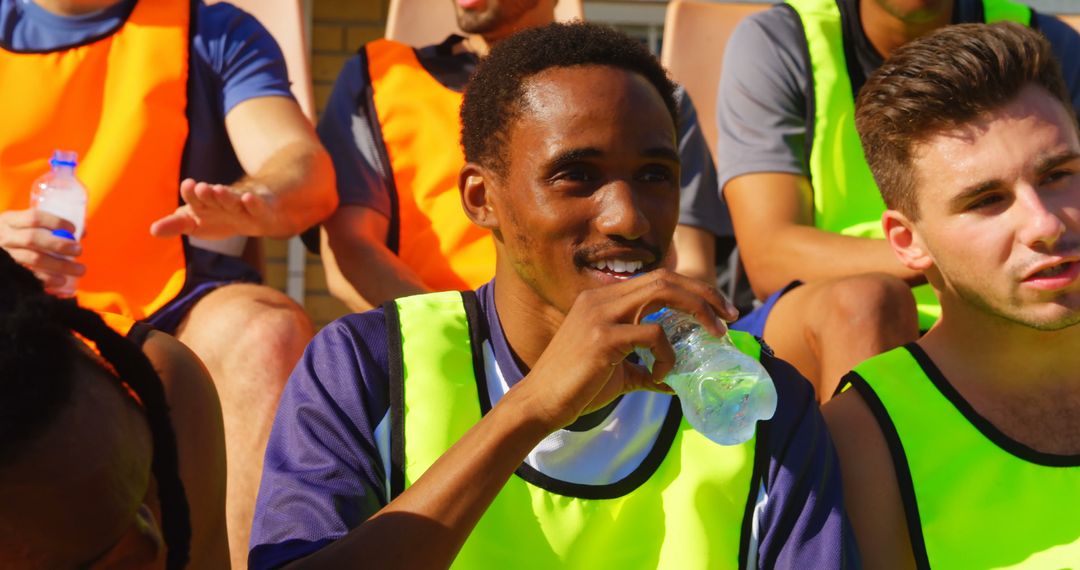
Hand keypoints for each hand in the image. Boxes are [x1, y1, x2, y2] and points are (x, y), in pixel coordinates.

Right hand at [0, 208, 83, 291]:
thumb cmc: (15, 236)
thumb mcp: (23, 226)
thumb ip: (50, 227)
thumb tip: (82, 233)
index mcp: (10, 220)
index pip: (34, 217)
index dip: (55, 222)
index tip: (73, 229)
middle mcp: (5, 236)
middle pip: (33, 238)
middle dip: (59, 244)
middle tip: (79, 250)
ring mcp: (6, 255)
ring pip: (33, 259)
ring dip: (60, 265)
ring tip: (80, 270)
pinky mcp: (9, 271)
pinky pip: (29, 276)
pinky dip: (47, 279)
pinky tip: (62, 281)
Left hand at [150, 178, 276, 239]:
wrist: (257, 215)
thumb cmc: (222, 217)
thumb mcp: (196, 223)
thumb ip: (176, 225)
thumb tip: (152, 230)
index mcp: (205, 203)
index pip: (195, 197)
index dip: (191, 193)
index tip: (189, 184)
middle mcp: (222, 201)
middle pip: (213, 197)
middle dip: (207, 193)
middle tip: (201, 188)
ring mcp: (242, 206)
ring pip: (233, 200)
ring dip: (225, 195)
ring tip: (217, 190)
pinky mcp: (261, 210)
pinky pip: (257, 206)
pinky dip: (253, 202)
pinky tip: (248, 198)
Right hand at [512, 269, 737, 431]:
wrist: (538, 403)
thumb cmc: (575, 388)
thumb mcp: (616, 373)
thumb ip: (644, 369)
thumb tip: (673, 380)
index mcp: (602, 299)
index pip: (657, 279)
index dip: (693, 291)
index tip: (718, 312)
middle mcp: (601, 298)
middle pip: (666, 278)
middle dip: (704, 294)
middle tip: (729, 317)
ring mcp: (600, 314)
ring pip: (663, 292)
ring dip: (697, 312)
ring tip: (715, 335)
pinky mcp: (602, 337)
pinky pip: (653, 334)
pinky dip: (668, 354)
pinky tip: (662, 375)